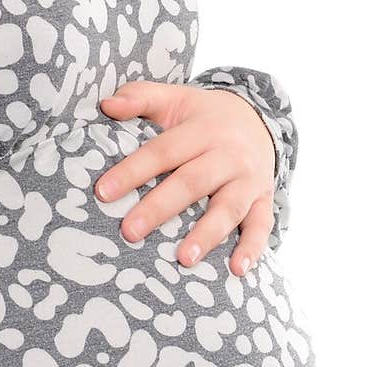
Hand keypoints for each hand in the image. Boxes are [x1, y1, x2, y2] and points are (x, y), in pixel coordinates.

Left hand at [96, 81, 276, 274]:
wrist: (258, 119)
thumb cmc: (203, 116)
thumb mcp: (175, 98)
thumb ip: (140, 97)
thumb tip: (106, 104)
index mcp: (202, 129)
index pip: (163, 151)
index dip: (133, 171)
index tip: (103, 192)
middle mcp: (228, 154)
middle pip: (192, 182)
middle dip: (161, 208)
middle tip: (130, 231)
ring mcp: (249, 179)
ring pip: (228, 208)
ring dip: (207, 234)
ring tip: (183, 259)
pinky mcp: (264, 200)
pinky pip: (262, 225)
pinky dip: (253, 248)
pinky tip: (237, 270)